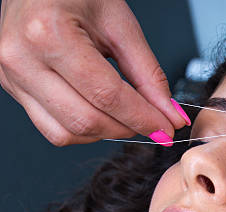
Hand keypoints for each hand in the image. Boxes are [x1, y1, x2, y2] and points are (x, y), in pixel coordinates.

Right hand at [0, 0, 189, 146]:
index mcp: (49, 33)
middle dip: (128, 128)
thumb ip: (148, 74)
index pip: (107, 95)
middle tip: (152, 122)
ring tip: (126, 115)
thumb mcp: (120, 25)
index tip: (167, 127)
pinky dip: (83, 130)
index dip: (143, 117)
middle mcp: (22, 58)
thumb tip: (170, 114)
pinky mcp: (12, 89)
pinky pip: (52, 129)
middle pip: (86, 120)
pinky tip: (100, 113)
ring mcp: (11, 76)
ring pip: (67, 133)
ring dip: (106, 133)